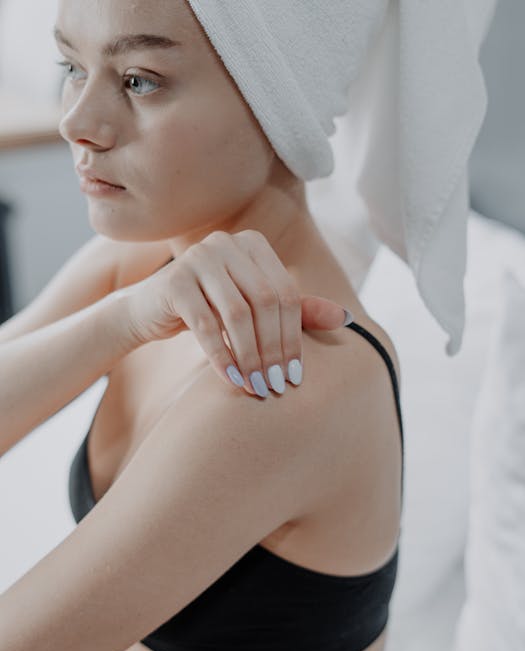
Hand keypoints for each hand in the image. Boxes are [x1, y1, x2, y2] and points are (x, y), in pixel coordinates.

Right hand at [118, 229, 351, 396]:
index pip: (286, 293)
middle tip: (277, 386)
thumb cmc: (209, 310)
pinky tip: (232, 381)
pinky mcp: (174, 282)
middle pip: (265, 302)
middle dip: (273, 349)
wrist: (151, 311)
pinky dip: (222, 357)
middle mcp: (227, 243)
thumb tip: (347, 319)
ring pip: (237, 314)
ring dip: (250, 356)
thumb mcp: (254, 309)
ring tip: (257, 387)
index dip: (294, 336)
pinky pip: (205, 326)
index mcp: (253, 244)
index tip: (295, 375)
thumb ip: (298, 311)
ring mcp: (198, 258)